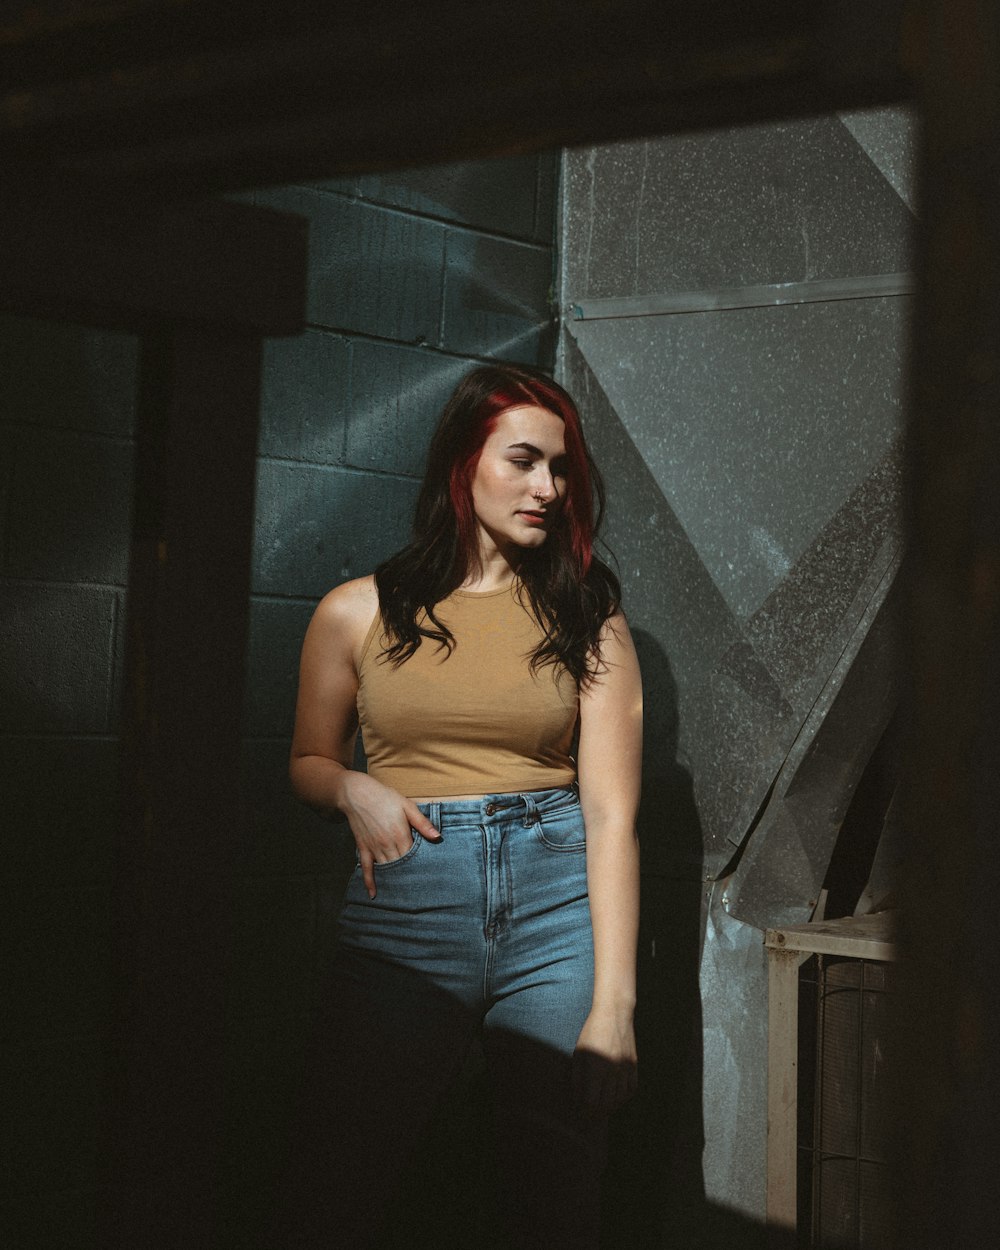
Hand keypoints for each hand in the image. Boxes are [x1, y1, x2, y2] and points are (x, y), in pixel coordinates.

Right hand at [339, 772, 439, 898]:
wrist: (358, 794)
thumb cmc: (385, 798)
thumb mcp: (407, 806)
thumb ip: (422, 823)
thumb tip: (438, 837)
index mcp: (400, 835)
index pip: (414, 857)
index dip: (421, 867)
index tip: (430, 876)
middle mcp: (387, 845)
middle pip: (401, 866)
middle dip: (410, 877)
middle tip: (420, 891)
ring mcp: (374, 848)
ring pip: (386, 869)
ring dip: (394, 881)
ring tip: (403, 896)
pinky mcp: (363, 848)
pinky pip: (366, 869)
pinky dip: (369, 882)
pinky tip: (373, 894)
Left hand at [572, 1006, 637, 1113]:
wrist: (615, 1014)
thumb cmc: (591, 1032)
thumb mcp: (579, 1053)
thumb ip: (577, 1077)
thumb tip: (577, 1097)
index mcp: (595, 1068)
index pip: (591, 1101)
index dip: (585, 1110)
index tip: (580, 1111)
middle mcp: (612, 1071)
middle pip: (606, 1104)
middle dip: (596, 1112)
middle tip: (589, 1113)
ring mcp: (625, 1069)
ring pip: (619, 1099)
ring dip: (610, 1106)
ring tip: (601, 1106)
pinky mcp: (633, 1065)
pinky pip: (631, 1089)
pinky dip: (623, 1096)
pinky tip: (616, 1096)